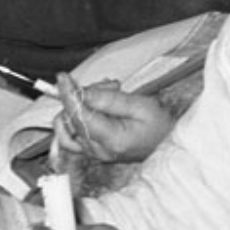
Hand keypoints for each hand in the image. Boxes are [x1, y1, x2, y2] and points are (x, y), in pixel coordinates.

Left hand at [54, 73, 172, 162]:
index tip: (63, 77)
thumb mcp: (140, 106)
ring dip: (81, 104)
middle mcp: (98, 150)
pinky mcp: (90, 150)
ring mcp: (92, 152)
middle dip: (85, 96)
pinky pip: (70, 133)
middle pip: (72, 118)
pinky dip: (76, 116)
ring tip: (107, 95)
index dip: (69, 95)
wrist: (165, 144)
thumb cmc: (158, 125)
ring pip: (69, 123)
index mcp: (112, 140)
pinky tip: (93, 106)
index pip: (80, 116)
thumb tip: (82, 93)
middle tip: (111, 87)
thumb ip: (109, 99)